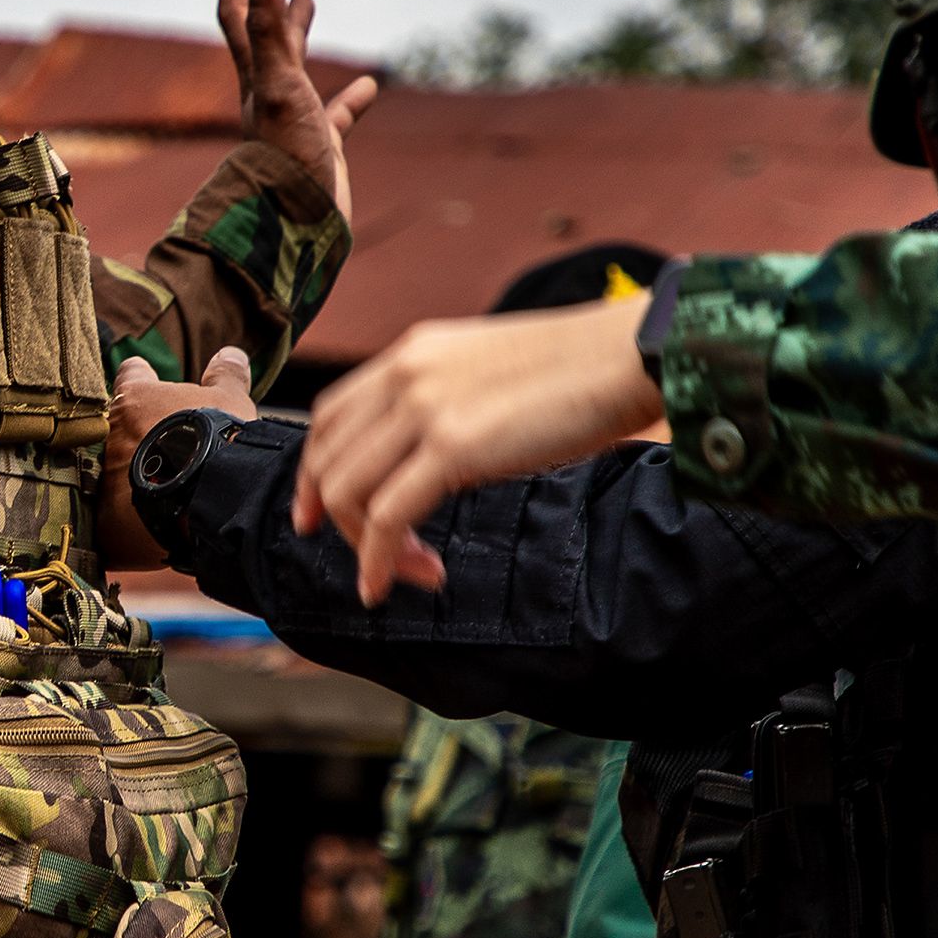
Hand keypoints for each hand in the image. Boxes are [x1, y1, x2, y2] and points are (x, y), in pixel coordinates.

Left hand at [97, 347, 257, 569]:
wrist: (213, 501)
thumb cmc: (220, 440)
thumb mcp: (231, 402)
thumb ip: (226, 377)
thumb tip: (231, 354)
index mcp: (137, 399)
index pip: (131, 375)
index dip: (142, 376)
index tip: (147, 376)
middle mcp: (112, 435)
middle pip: (122, 429)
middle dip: (140, 436)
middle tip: (169, 448)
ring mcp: (106, 480)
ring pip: (118, 473)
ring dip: (138, 477)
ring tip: (170, 490)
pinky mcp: (109, 523)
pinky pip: (120, 517)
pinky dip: (136, 518)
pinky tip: (160, 522)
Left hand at [218, 0, 377, 217]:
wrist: (297, 233)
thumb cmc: (288, 162)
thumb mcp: (278, 86)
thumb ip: (267, 28)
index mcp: (256, 73)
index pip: (238, 7)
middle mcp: (268, 91)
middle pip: (257, 28)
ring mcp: (294, 119)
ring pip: (293, 66)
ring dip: (295, 30)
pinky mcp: (319, 149)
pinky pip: (336, 118)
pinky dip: (351, 100)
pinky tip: (369, 90)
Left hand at [296, 296, 665, 601]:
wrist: (623, 354)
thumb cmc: (577, 371)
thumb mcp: (487, 370)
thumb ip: (448, 400)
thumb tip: (437, 454)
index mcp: (412, 352)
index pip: (331, 414)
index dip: (313, 469)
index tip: (315, 513)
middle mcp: (405, 374)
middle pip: (330, 459)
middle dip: (338, 520)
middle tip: (369, 560)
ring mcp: (423, 408)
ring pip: (349, 491)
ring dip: (364, 547)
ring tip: (403, 575)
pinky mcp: (452, 446)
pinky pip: (387, 516)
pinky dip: (378, 559)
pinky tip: (386, 584)